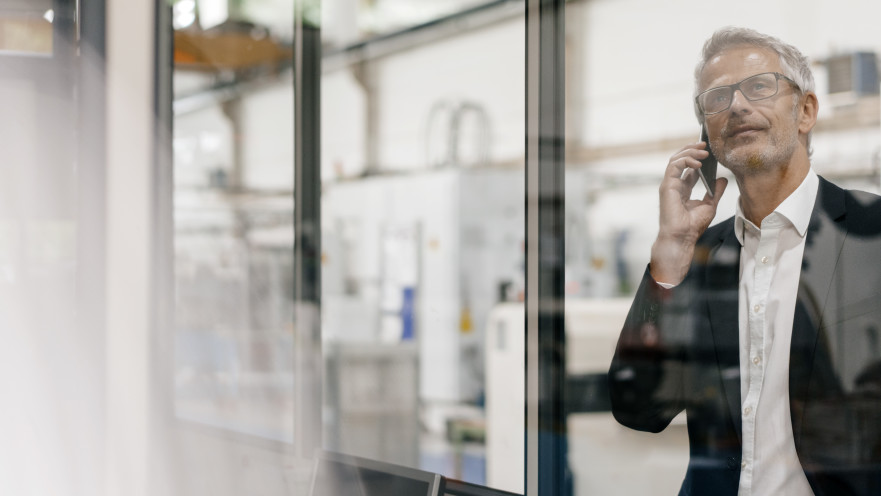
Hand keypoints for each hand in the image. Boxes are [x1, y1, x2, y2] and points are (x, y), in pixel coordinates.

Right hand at [650, 142, 727, 284]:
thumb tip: (722, 179)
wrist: (682, 237)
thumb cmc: (692, 226)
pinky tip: (698, 162)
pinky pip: (674, 166)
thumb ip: (715, 191)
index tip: (709, 151)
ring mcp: (669, 184)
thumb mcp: (710, 205)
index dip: (697, 156)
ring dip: (690, 152)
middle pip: (680, 159)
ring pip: (675, 159)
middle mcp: (675, 184)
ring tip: (704, 151)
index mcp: (683, 189)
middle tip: (706, 145)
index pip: (688, 167)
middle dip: (692, 149)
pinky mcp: (667, 185)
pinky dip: (686, 160)